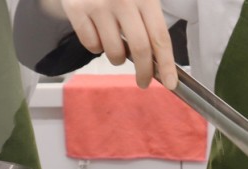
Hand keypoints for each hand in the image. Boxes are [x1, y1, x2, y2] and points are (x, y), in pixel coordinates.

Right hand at [60, 0, 176, 88]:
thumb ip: (150, 22)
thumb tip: (159, 62)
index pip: (160, 36)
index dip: (167, 64)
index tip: (171, 83)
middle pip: (140, 49)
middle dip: (144, 73)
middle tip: (143, 82)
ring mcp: (98, 4)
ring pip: (114, 52)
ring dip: (118, 58)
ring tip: (117, 45)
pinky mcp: (76, 9)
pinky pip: (92, 45)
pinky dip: (97, 47)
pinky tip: (99, 32)